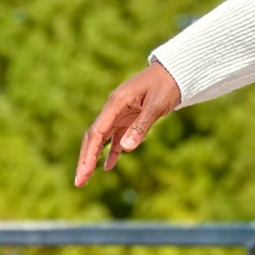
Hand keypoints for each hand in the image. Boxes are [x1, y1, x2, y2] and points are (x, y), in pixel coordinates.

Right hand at [74, 63, 181, 186]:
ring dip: (94, 158)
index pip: (97, 133)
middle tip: (79, 183)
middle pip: (94, 137)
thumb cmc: (167, 84)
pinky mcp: (129, 117)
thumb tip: (126, 149)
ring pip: (102, 139)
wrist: (175, 71)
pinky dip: (112, 152)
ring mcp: (120, 113)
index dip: (89, 155)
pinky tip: (108, 166)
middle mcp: (113, 109)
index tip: (84, 174)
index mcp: (116, 103)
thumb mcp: (156, 106)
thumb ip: (141, 127)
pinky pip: (116, 137)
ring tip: (86, 178)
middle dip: (85, 160)